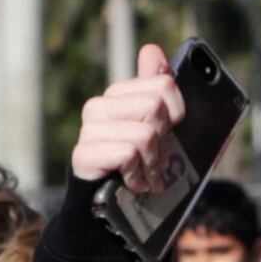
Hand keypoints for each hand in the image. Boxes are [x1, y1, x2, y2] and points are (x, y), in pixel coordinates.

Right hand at [71, 43, 186, 192]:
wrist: (110, 212)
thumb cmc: (140, 169)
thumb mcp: (160, 132)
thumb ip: (159, 93)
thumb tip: (152, 49)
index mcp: (119, 95)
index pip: (164, 84)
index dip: (177, 113)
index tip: (171, 133)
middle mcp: (99, 106)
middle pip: (155, 107)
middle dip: (165, 142)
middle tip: (158, 162)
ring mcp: (89, 130)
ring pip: (144, 134)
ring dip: (153, 164)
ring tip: (147, 176)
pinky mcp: (83, 154)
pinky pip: (127, 154)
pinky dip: (138, 176)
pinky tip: (132, 184)